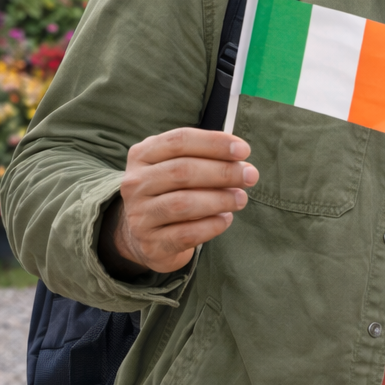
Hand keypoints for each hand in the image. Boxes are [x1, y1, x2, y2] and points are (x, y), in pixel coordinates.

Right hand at [99, 128, 258, 277]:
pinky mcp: (151, 244)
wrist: (146, 237)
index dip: (214, 143)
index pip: (179, 141)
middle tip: (250, 176)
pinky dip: (212, 225)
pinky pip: (187, 233)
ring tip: (241, 199)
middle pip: (182, 171)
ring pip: (183, 203)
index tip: (243, 150)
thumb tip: (242, 164)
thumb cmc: (172, 193)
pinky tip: (225, 219)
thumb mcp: (180, 168)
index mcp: (142, 155)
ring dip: (220, 199)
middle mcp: (135, 184)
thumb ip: (207, 159)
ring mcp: (139, 215)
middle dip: (223, 172)